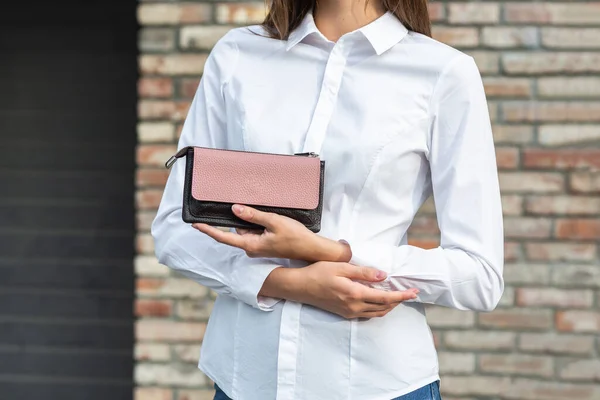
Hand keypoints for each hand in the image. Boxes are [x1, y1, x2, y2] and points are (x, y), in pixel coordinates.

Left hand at [193, 204, 350, 261]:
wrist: (311, 249)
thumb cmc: (295, 237)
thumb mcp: (274, 222)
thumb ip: (253, 216)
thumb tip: (235, 209)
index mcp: (251, 245)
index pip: (225, 237)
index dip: (209, 230)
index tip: (196, 225)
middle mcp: (252, 248)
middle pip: (238, 230)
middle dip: (242, 218)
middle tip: (253, 208)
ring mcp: (258, 247)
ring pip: (248, 229)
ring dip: (254, 220)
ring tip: (270, 216)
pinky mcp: (265, 244)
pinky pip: (256, 231)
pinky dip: (260, 224)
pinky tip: (271, 219)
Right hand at [260, 262, 418, 318]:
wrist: (300, 287)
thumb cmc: (318, 272)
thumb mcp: (341, 267)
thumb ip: (363, 272)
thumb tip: (383, 276)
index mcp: (355, 294)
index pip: (385, 298)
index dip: (401, 296)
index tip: (413, 292)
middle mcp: (354, 307)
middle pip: (384, 308)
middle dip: (399, 301)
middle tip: (409, 293)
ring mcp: (349, 312)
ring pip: (376, 313)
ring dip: (389, 306)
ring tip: (398, 296)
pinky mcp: (345, 313)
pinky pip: (367, 313)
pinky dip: (378, 308)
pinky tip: (379, 300)